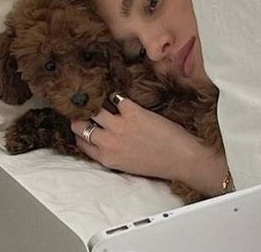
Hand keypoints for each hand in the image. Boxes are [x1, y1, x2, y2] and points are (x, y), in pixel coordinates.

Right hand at [70, 94, 212, 182]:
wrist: (180, 159)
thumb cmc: (158, 164)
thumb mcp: (127, 165)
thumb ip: (112, 153)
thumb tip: (105, 139)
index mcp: (106, 158)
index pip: (81, 142)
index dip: (80, 132)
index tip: (82, 124)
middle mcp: (108, 142)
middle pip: (80, 125)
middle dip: (81, 116)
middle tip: (86, 109)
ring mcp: (119, 126)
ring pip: (93, 109)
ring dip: (95, 103)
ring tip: (98, 98)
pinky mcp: (133, 112)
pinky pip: (115, 98)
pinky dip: (115, 96)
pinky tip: (119, 96)